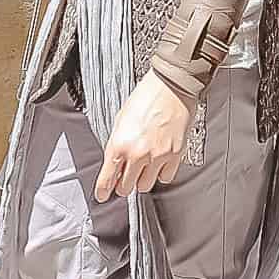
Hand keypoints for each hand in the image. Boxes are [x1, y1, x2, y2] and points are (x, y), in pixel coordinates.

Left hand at [96, 72, 191, 200]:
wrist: (173, 84)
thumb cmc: (147, 96)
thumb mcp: (121, 119)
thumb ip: (117, 144)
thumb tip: (115, 163)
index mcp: (119, 144)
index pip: (107, 181)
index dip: (103, 191)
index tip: (104, 194)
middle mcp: (137, 154)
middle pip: (126, 188)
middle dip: (124, 182)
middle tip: (127, 173)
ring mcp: (157, 155)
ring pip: (145, 186)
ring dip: (143, 178)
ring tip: (145, 165)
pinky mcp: (175, 154)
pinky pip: (165, 177)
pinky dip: (161, 172)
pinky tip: (160, 160)